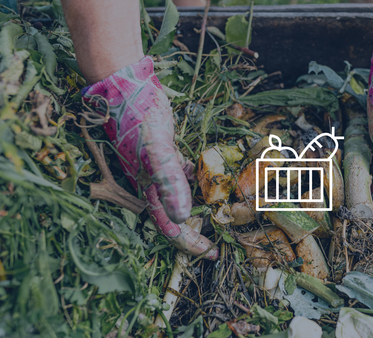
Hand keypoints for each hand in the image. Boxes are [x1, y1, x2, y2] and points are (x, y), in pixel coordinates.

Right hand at [83, 56, 217, 257]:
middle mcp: (153, 182)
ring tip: (218, 214)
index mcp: (148, 188)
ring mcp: (158, 167)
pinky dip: (196, 178)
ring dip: (198, 207)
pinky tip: (207, 177)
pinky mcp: (165, 150)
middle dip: (195, 231)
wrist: (125, 88)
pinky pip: (182, 171)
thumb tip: (183, 217)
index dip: (189, 243)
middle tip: (218, 241)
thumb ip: (169, 181)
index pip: (169, 226)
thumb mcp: (155, 150)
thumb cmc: (137, 119)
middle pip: (175, 216)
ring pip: (180, 196)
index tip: (212, 254)